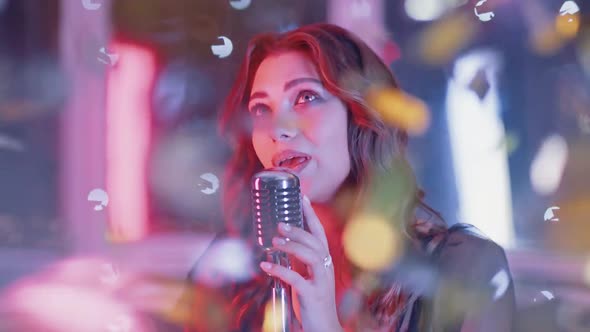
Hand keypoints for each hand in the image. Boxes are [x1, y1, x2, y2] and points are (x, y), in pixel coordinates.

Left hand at [259, 195, 343, 331]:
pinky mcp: (313, 296)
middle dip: (299, 230)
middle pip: (317, 242)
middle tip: (280, 224)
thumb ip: (300, 263)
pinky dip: (280, 271)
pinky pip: (297, 280)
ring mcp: (321, 282)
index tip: (302, 197)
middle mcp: (326, 269)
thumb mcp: (308, 278)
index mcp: (325, 263)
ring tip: (274, 242)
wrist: (324, 329)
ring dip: (293, 246)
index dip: (311, 215)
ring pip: (312, 256)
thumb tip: (282, 247)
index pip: (320, 234)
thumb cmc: (314, 304)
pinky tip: (266, 266)